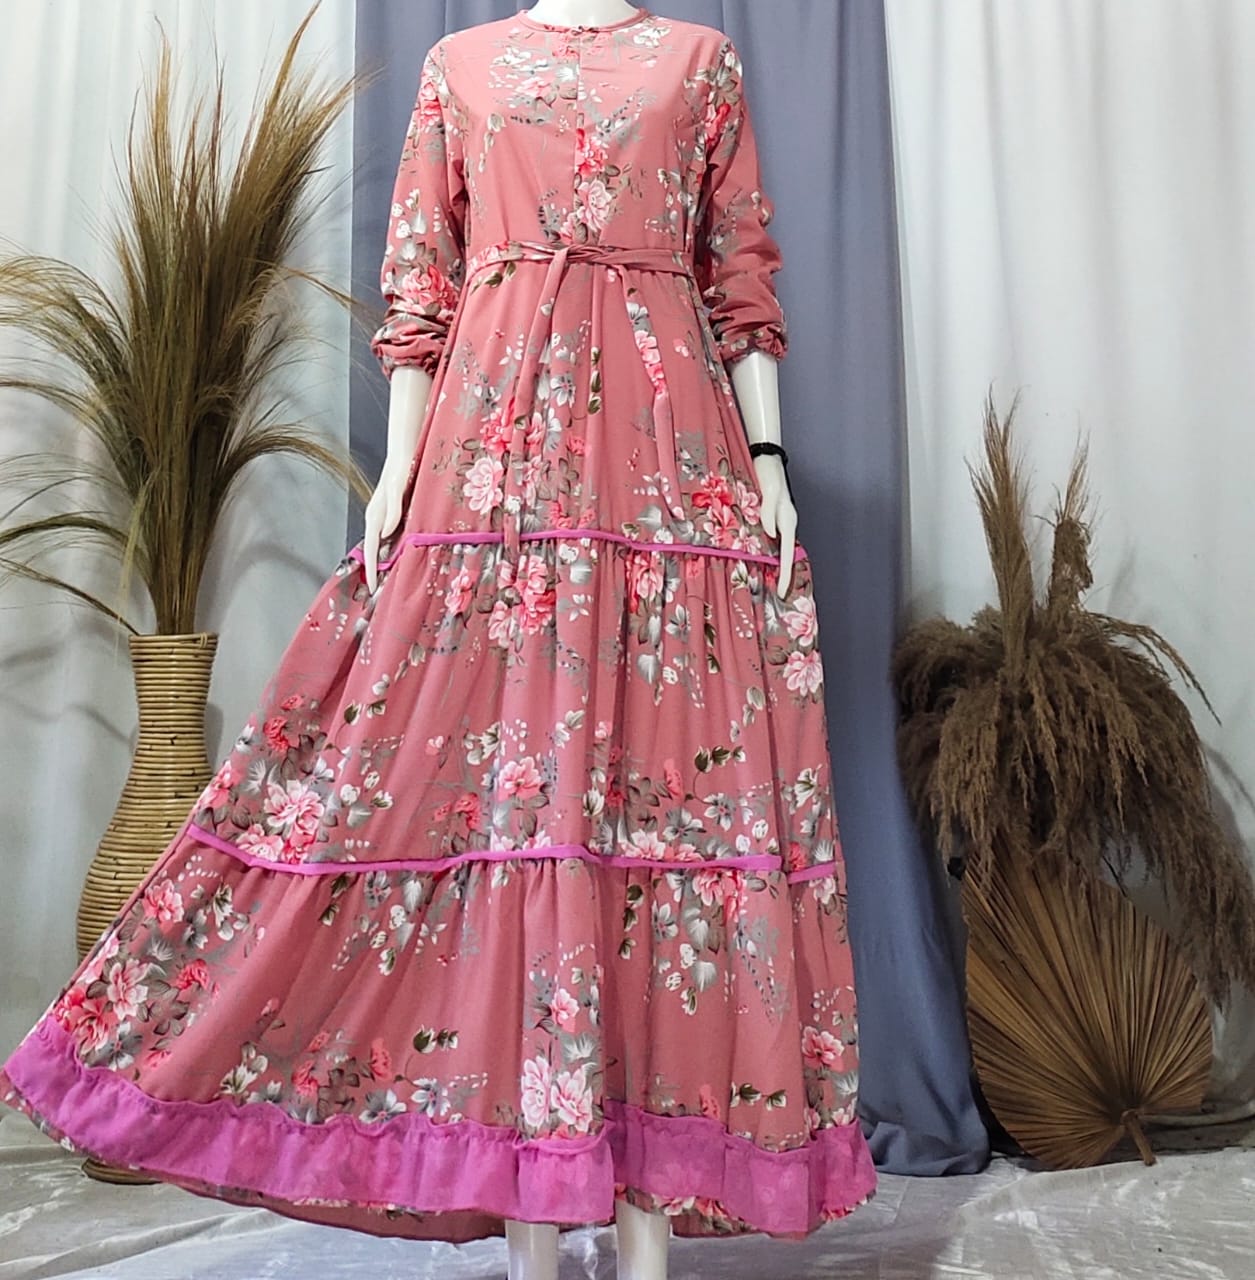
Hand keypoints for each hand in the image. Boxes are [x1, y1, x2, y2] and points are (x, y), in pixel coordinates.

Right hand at [362, 459, 409, 593]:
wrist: (404, 454)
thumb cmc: (401, 470)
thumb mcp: (397, 490)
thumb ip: (393, 511)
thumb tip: (386, 534)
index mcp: (375, 517)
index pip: (370, 550)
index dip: (372, 571)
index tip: (374, 590)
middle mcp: (376, 519)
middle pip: (372, 551)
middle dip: (374, 572)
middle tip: (379, 595)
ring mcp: (382, 517)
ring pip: (379, 546)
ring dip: (381, 563)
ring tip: (387, 582)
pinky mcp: (391, 514)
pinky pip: (388, 538)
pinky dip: (389, 551)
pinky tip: (398, 559)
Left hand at [753, 455, 795, 596]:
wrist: (765, 458)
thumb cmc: (768, 473)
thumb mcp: (769, 490)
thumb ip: (768, 511)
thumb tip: (770, 534)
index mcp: (788, 520)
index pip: (787, 553)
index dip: (784, 574)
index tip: (780, 592)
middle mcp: (785, 523)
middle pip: (786, 555)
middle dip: (782, 576)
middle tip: (777, 596)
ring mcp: (778, 521)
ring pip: (778, 550)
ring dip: (774, 567)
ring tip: (769, 586)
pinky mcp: (770, 518)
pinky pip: (770, 542)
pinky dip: (768, 555)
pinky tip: (760, 563)